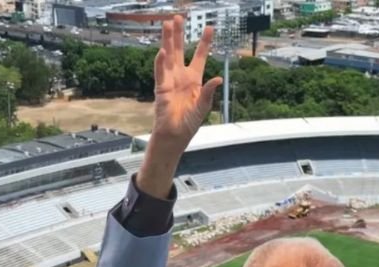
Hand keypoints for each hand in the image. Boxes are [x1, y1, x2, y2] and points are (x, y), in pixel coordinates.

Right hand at [153, 15, 221, 149]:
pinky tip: (162, 50)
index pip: (199, 56)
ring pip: (168, 56)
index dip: (204, 42)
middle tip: (178, 17)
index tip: (210, 28)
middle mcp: (181, 76)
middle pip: (180, 50)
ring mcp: (170, 80)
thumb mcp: (203, 106)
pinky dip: (160, 62)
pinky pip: (160, 72)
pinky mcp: (161, 88)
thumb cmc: (189, 123)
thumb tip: (218, 79)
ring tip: (168, 24)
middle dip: (179, 34)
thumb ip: (209, 91)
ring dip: (168, 40)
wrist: (175, 135)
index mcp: (194, 79)